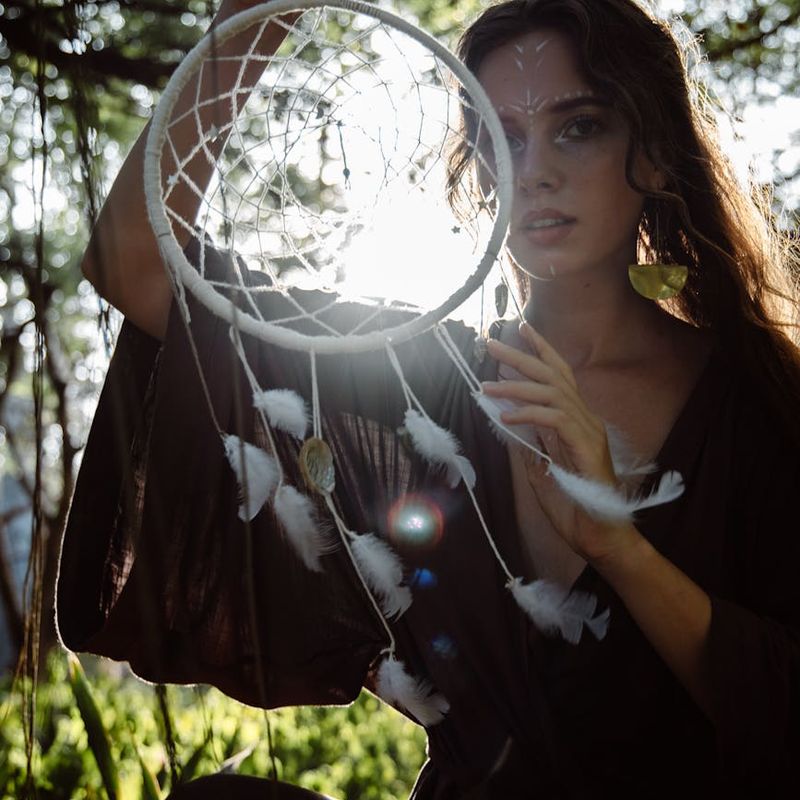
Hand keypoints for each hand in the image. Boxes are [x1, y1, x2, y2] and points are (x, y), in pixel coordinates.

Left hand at [483, 323, 635, 561]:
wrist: (599, 537)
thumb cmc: (573, 506)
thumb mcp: (540, 470)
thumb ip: (529, 444)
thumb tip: (506, 421)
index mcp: (576, 421)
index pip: (559, 376)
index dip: (542, 350)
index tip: (521, 329)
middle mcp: (585, 419)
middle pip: (554, 375)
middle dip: (523, 356)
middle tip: (494, 343)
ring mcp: (588, 431)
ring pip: (553, 392)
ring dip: (516, 385)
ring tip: (486, 385)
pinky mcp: (587, 446)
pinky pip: (555, 419)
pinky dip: (528, 413)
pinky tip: (506, 417)